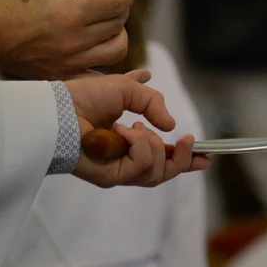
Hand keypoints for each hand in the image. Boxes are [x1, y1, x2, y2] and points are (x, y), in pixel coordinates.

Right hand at [0, 0, 133, 79]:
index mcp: (71, 13)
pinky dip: (105, 60)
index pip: (118, 2)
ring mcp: (71, 62)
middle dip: (119, 8)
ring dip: (116, 34)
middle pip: (119, 24)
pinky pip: (100, 73)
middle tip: (108, 1)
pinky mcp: (65, 76)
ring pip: (117, 49)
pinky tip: (100, 48)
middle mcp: (75, 40)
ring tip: (102, 25)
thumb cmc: (10, 4)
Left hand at [66, 70, 209, 187]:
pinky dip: (139, 146)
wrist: (60, 108)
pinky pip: (141, 167)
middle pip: (164, 172)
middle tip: (186, 140)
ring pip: (156, 172)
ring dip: (153, 146)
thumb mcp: (129, 89)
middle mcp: (124, 160)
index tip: (205, 157)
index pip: (161, 157)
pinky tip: (124, 131)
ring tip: (134, 127)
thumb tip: (170, 127)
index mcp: (128, 141)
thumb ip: (154, 103)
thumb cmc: (86, 96)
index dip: (185, 159)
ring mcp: (117, 171)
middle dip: (181, 158)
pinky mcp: (110, 177)